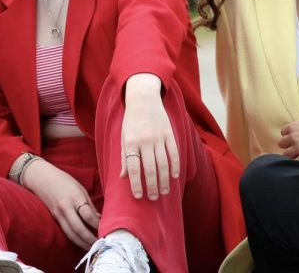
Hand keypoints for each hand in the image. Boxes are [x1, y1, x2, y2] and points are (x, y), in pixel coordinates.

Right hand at [20, 158, 100, 249]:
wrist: (41, 177)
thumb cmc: (63, 180)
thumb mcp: (80, 188)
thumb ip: (89, 204)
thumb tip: (100, 219)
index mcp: (74, 197)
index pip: (88, 216)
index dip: (98, 225)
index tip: (106, 230)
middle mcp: (65, 207)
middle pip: (79, 229)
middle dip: (91, 239)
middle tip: (101, 244)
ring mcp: (58, 214)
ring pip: (71, 234)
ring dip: (83, 243)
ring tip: (93, 248)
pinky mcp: (54, 218)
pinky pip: (66, 231)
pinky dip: (75, 239)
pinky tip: (82, 242)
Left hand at [121, 74, 178, 200]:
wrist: (143, 99)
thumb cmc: (131, 121)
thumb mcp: (123, 137)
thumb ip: (124, 157)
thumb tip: (123, 177)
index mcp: (131, 142)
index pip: (134, 168)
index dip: (136, 184)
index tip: (138, 196)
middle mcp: (145, 140)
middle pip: (150, 168)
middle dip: (152, 186)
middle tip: (153, 198)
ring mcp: (158, 137)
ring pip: (163, 163)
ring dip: (164, 180)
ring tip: (164, 192)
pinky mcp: (169, 133)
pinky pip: (173, 153)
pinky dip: (175, 166)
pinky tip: (174, 177)